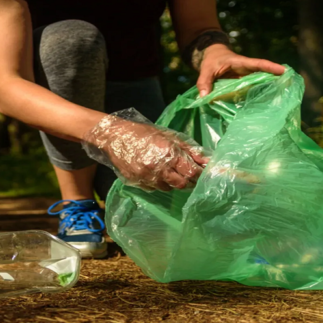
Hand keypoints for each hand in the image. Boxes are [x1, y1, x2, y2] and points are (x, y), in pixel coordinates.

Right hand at [82, 109, 208, 191]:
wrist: (115, 138)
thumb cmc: (143, 133)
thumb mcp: (168, 136)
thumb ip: (189, 150)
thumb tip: (207, 161)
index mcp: (168, 153)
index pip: (191, 172)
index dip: (199, 174)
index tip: (202, 172)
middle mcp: (158, 169)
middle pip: (182, 184)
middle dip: (188, 180)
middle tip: (188, 173)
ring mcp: (147, 178)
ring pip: (169, 188)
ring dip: (173, 181)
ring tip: (168, 170)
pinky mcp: (138, 184)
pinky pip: (155, 188)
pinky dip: (159, 182)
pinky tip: (154, 172)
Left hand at [196, 44, 284, 96]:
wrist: (213, 58)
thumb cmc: (211, 62)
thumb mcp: (205, 70)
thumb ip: (204, 83)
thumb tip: (204, 97)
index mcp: (240, 63)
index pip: (257, 64)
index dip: (270, 67)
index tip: (283, 70)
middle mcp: (247, 69)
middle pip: (265, 72)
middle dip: (277, 77)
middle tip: (291, 84)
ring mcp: (247, 76)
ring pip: (262, 80)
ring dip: (272, 86)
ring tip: (285, 95)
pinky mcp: (245, 83)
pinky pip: (254, 88)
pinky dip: (261, 93)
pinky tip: (267, 103)